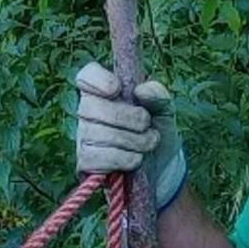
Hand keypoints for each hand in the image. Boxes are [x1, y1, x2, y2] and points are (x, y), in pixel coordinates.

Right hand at [74, 61, 185, 209]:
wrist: (163, 170)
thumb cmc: (157, 133)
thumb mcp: (164, 111)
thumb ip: (157, 94)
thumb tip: (141, 90)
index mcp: (104, 93)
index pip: (86, 76)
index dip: (98, 80)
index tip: (118, 89)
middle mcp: (88, 114)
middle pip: (91, 107)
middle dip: (126, 117)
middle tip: (146, 125)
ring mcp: (84, 138)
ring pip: (97, 133)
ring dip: (132, 140)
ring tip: (148, 144)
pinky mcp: (85, 163)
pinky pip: (98, 157)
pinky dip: (124, 158)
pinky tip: (135, 160)